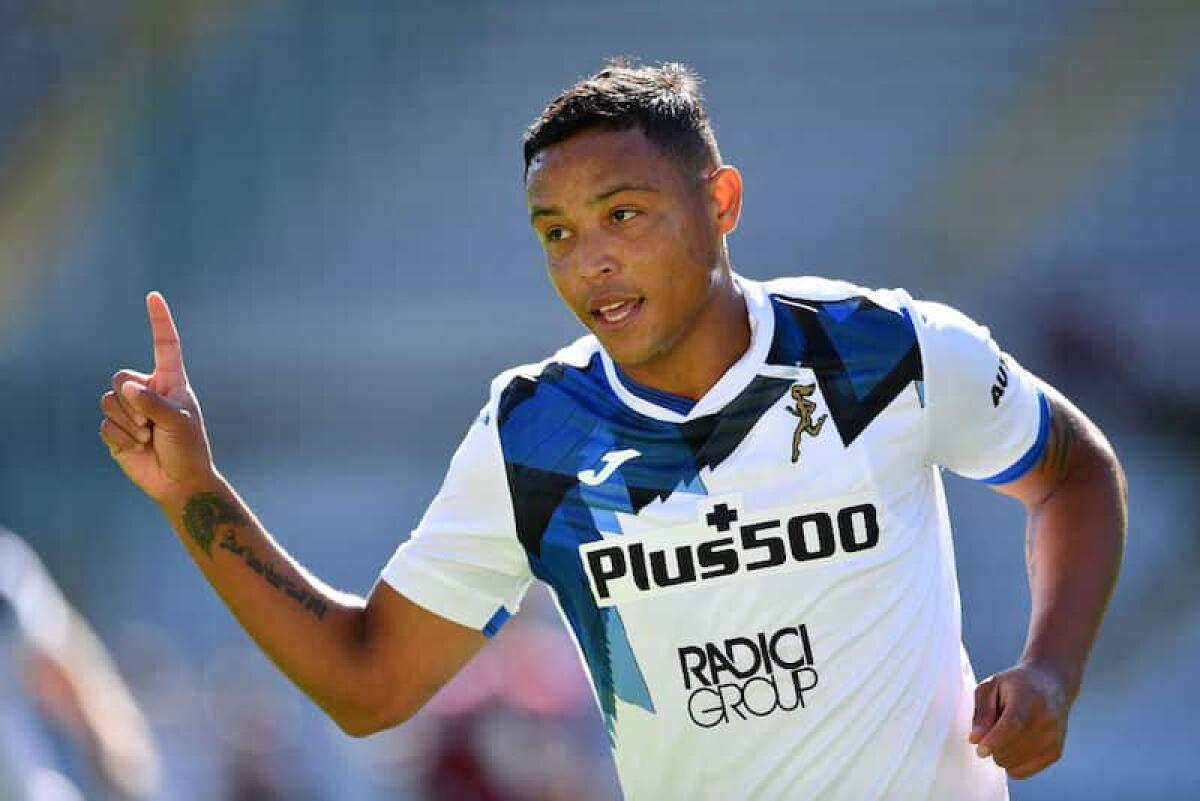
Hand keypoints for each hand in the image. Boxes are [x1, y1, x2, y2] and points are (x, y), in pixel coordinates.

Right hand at [99, 292, 214, 504]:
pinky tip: (137, 448)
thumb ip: (154, 403)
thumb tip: (127, 388)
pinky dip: (120, 438)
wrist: (179, 482)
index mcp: (171, 381)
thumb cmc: (188, 449)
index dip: (159, 321)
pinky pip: (104, 424)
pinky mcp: (116, 429)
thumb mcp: (179, 423)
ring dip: (128, 423)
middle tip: (152, 426)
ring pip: (109, 400)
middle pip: (120, 377)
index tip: (154, 296)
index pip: (165, 345)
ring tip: (147, 437)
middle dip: (132, 403)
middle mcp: (149, 390)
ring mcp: (130, 409)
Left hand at [969, 663, 1071, 779]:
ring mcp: (1053, 740)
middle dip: (992, 746)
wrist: (1052, 684)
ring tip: (1006, 734)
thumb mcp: (991, 686)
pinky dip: (1011, 763)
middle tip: (993, 728)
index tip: (980, 750)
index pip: (1013, 726)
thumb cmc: (1016, 684)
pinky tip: (1012, 746)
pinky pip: (1022, 772)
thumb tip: (975, 740)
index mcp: (1028, 700)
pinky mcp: (1055, 753)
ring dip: (1000, 754)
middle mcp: (1046, 721)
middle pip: (1011, 749)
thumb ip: (982, 712)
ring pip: (1014, 764)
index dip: (994, 741)